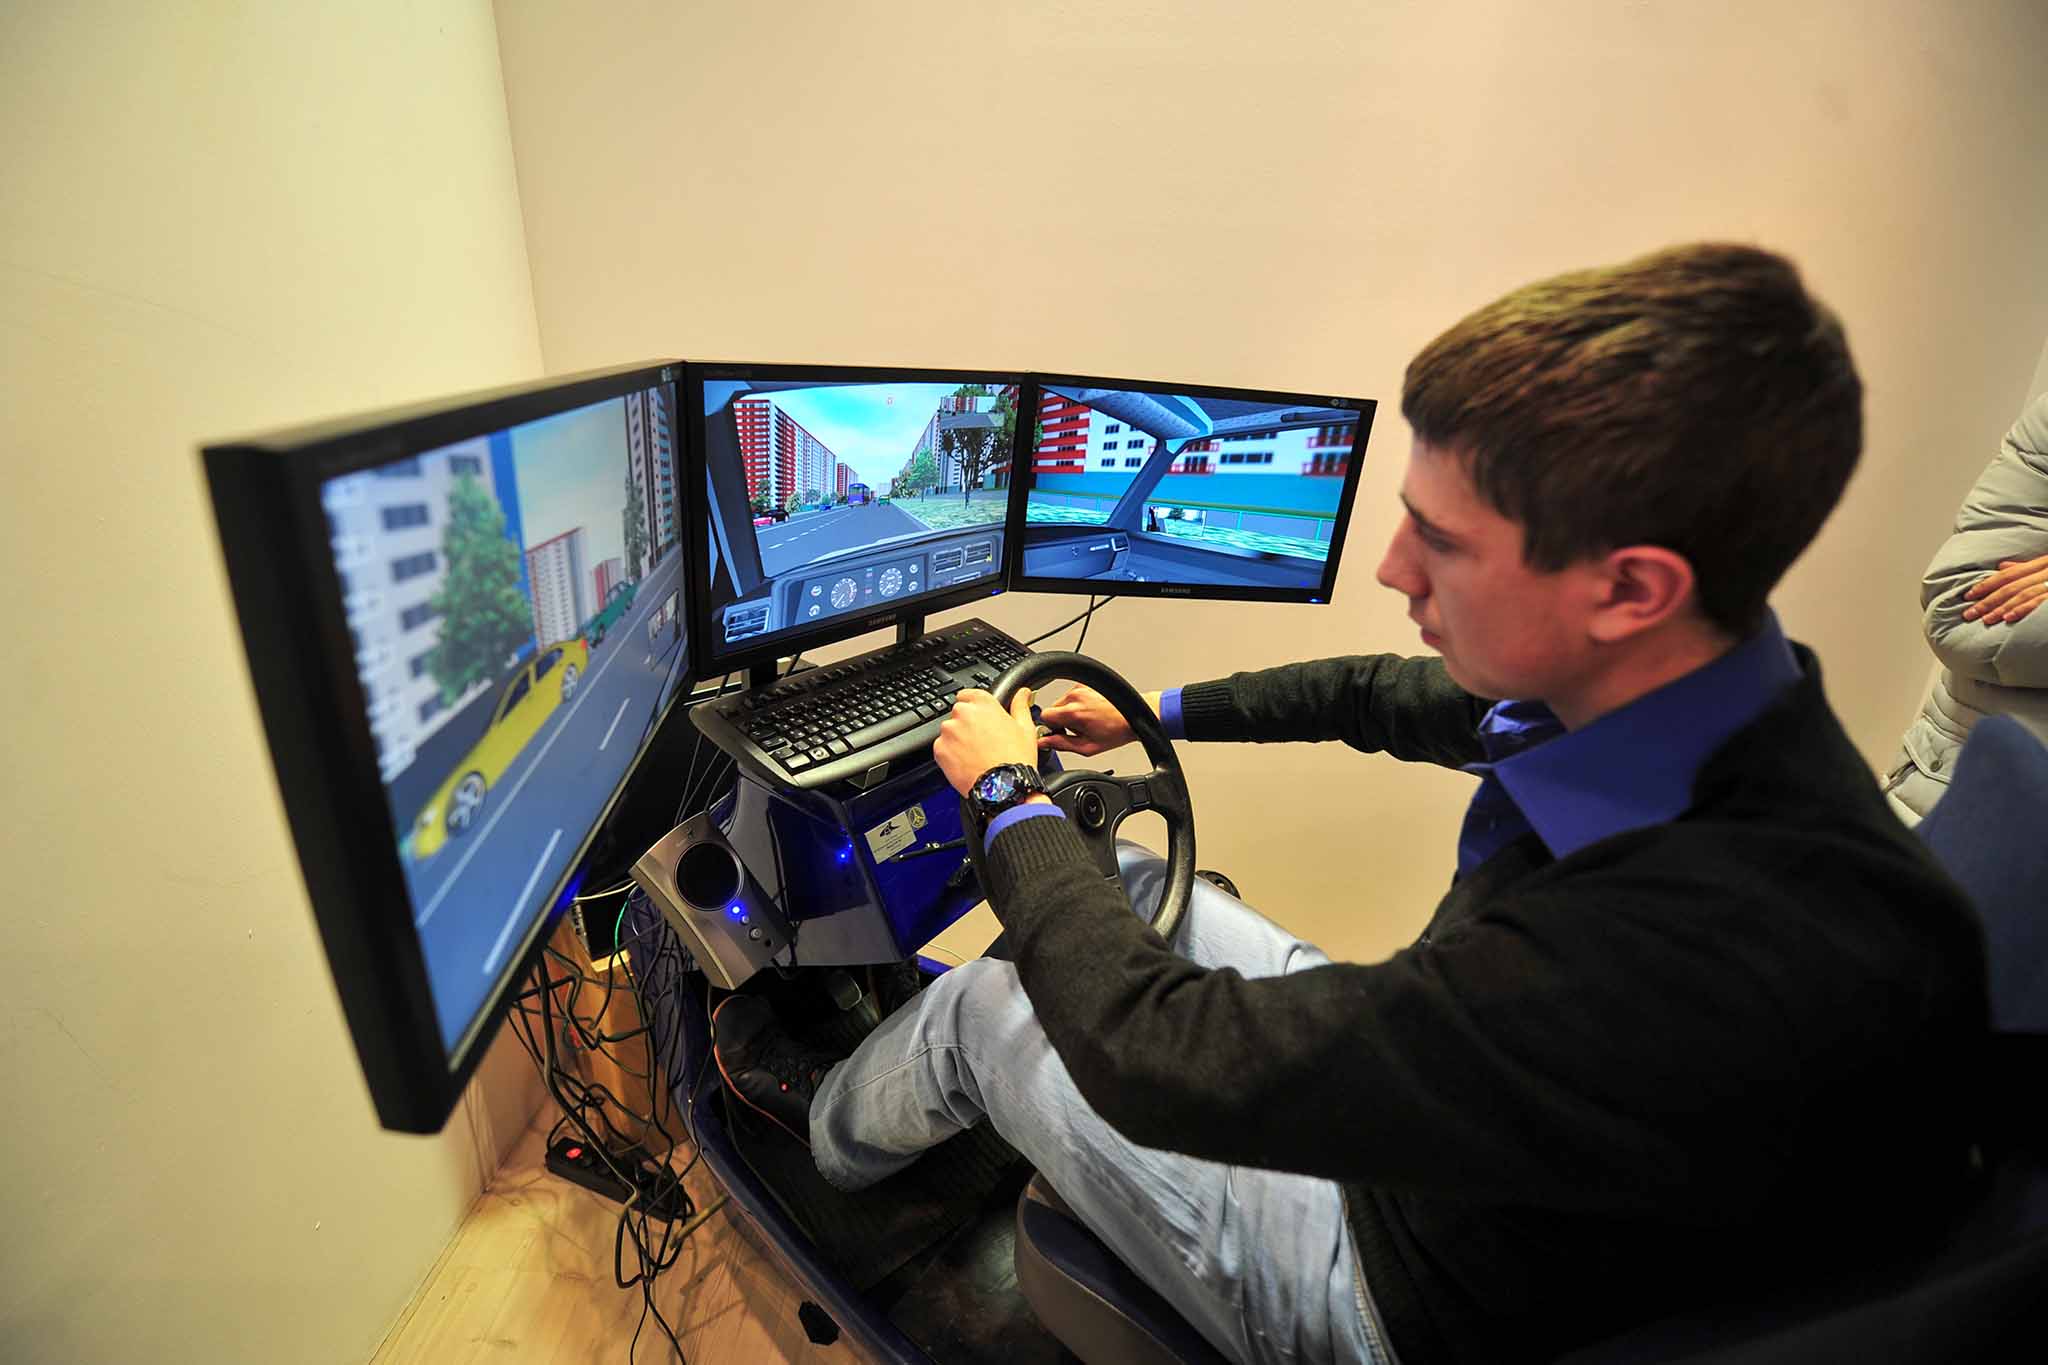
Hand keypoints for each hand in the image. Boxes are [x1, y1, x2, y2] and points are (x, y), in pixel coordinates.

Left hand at [934, 688, 1039, 795]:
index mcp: (983, 703)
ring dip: (958, 739)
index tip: (979, 718)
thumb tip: (1022, 693)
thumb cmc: (1015, 759)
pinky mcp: (940, 749)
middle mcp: (963, 713)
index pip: (968, 694)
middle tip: (982, 741)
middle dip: (966, 725)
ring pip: (949, 731)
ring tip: (975, 755)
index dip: (974, 707)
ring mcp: (949, 731)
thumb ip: (1020, 706)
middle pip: (958, 714)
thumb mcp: (1025, 729)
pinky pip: (942, 748)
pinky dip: (951, 754)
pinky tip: (967, 763)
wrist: (1002, 787)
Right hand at [1036, 684, 1158, 756]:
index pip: (1044, 716)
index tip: (1059, 732)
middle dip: (1061, 720)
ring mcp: (1081, 688)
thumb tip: (1044, 743)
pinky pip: (1072, 696)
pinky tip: (1091, 711)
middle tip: (1078, 729)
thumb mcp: (1087, 747)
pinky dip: (1078, 704)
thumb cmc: (1116, 732)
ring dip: (1070, 712)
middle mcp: (1075, 696)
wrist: (1134, 717)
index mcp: (1073, 712)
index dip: (1050, 727)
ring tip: (1088, 720)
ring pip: (1062, 702)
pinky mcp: (1086, 684)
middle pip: (1053, 708)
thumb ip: (1061, 744)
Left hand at [1962, 553, 2047, 624]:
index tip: (1967, 596)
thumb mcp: (2047, 567)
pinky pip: (2039, 602)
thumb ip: (2025, 568)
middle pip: (2010, 586)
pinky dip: (2022, 609)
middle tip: (1969, 614)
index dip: (1985, 585)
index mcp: (2042, 563)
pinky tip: (2008, 618)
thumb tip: (2002, 566)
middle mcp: (2046, 572)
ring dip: (2001, 608)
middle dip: (1987, 601)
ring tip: (1985, 619)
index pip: (2007, 575)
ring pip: (2022, 595)